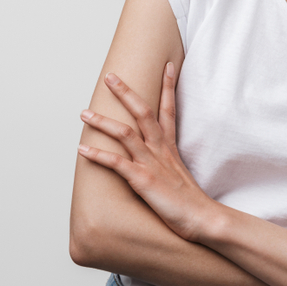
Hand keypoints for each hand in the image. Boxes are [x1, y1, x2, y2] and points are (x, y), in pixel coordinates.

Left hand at [78, 63, 212, 242]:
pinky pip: (117, 164)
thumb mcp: (179, 177)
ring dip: (102, 122)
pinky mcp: (144, 181)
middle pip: (143, 113)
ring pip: (125, 134)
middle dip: (126, 93)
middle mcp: (161, 151)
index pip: (169, 110)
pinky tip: (82, 150)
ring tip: (84, 113)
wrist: (204, 219)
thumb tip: (160, 164)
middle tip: (110, 77)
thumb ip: (167, 166)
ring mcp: (152, 164)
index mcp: (170, 148)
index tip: (167, 65)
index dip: (168, 87)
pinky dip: (98, 155)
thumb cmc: (191, 203)